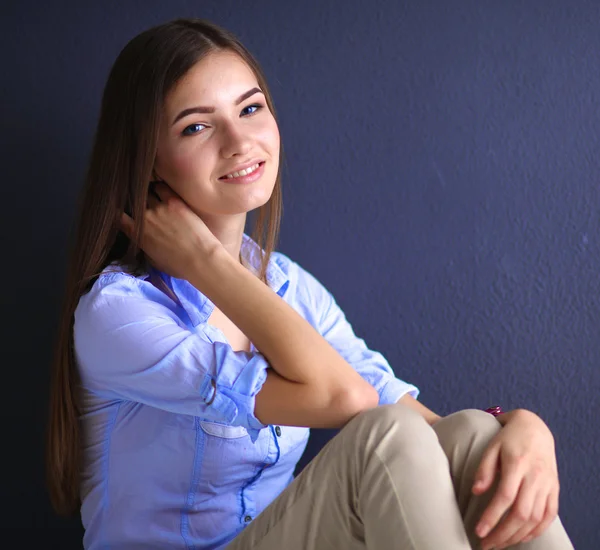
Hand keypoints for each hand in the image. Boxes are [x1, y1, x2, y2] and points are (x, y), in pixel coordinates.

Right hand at [118, 182, 222, 279]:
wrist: (201, 259)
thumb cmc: (179, 266)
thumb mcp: (154, 260)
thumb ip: (144, 246)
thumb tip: (142, 238)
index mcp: (137, 234)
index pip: (118, 217)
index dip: (119, 212)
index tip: (124, 211)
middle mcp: (144, 218)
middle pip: (134, 202)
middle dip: (136, 202)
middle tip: (141, 202)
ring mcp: (159, 208)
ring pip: (147, 193)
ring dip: (148, 194)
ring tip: (153, 194)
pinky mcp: (174, 202)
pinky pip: (162, 188)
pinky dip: (160, 187)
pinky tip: (163, 188)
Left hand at [472, 409, 559, 549]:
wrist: (535, 427)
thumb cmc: (508, 438)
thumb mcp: (491, 447)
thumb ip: (484, 469)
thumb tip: (475, 492)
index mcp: (517, 463)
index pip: (505, 497)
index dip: (492, 517)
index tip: (479, 531)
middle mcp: (535, 476)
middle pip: (521, 513)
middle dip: (503, 533)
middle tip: (486, 544)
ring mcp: (548, 483)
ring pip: (536, 518)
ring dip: (517, 535)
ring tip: (500, 543)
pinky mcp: (554, 488)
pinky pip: (549, 515)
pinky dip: (537, 530)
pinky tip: (522, 538)